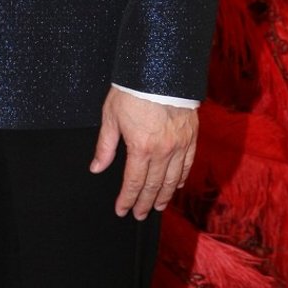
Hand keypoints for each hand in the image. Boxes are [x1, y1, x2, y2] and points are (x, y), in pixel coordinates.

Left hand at [90, 87, 197, 218]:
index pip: (134, 182)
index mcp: (141, 148)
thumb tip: (96, 167)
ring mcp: (179, 145)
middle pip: (154, 186)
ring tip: (157, 207)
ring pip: (172, 180)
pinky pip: (187, 165)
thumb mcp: (111, 117)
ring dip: (164, 196)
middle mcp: (163, 151)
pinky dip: (181, 178)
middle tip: (140, 215)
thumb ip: (105, 146)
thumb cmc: (132, 92)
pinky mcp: (191, 137)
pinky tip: (176, 186)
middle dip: (145, 203)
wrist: (160, 72)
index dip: (127, 199)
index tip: (122, 210)